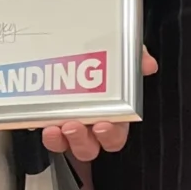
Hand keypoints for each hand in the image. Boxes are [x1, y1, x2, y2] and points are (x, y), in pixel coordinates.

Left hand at [42, 48, 157, 161]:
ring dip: (63, 141)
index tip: (103, 124)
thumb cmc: (98, 53)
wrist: (66, 42)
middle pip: (92, 147)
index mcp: (113, 112)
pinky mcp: (50, 122)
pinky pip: (50, 137)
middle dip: (83, 140)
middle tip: (74, 126)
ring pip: (69, 146)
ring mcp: (69, 125)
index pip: (116, 134)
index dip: (110, 134)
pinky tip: (42, 124)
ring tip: (56, 127)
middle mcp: (92, 124)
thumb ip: (135, 56)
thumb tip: (148, 64)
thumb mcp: (119, 49)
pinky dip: (47, 135)